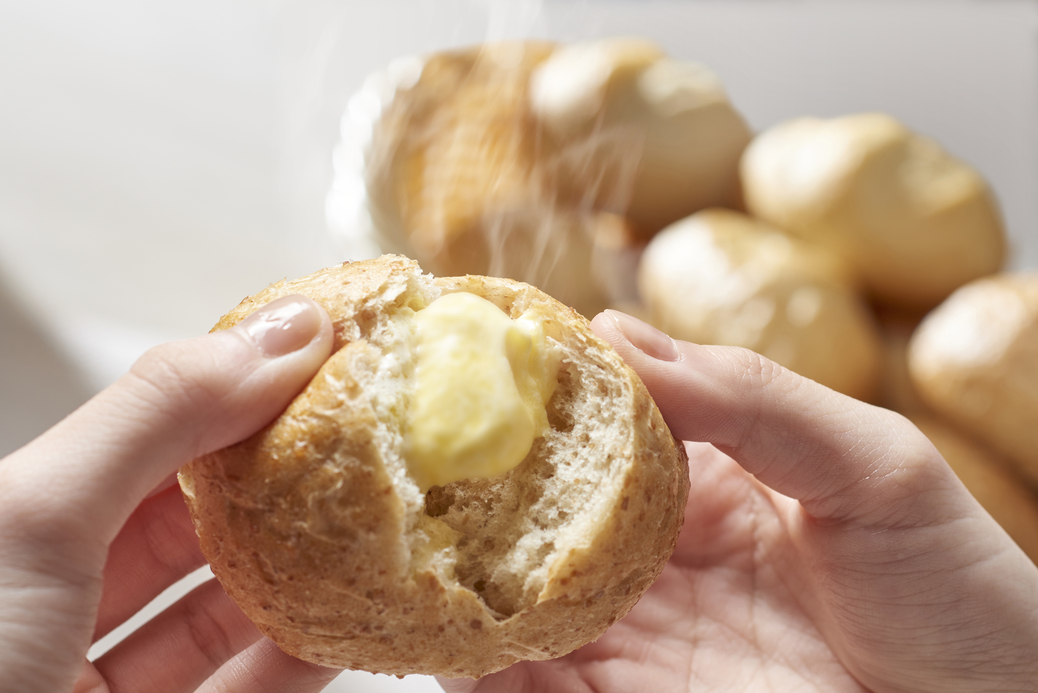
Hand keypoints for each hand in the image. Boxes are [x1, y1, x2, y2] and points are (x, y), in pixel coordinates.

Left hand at [0, 295, 341, 692]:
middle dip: (278, 478)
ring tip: (369, 524)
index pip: (142, 435)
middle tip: (364, 438)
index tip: (324, 358)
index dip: (232, 390)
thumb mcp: (35, 518)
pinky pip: (242, 690)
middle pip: (189, 521)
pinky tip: (345, 621)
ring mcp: (97, 683)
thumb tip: (284, 330)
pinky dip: (298, 657)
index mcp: (13, 529)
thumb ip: (161, 414)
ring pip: (219, 611)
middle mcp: (49, 604)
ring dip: (299, 571)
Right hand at [443, 311, 1037, 692]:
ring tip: (394, 536)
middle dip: (469, 483)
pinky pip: (533, 683)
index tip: (465, 355)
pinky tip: (445, 633)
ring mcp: (637, 632)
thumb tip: (620, 335)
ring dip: (458, 571)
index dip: (533, 389)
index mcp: (707, 475)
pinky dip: (482, 661)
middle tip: (400, 445)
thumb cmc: (958, 588)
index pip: (598, 421)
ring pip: (520, 595)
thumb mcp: (873, 465)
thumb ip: (752, 398)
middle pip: (539, 509)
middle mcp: (656, 551)